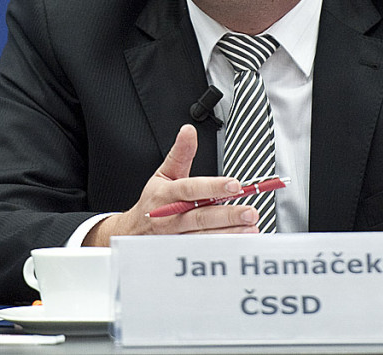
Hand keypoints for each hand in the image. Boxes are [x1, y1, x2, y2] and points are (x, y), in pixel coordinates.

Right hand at [83, 124, 259, 245]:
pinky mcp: (179, 252)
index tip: (234, 185)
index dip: (212, 187)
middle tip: (250, 212)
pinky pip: (202, 251)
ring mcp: (175, 237)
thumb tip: (189, 131)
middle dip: (227, 215)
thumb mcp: (163, 174)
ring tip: (250, 229)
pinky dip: (222, 248)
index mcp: (166, 194)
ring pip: (203, 237)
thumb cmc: (153, 201)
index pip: (190, 189)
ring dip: (229, 234)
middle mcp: (170, 217)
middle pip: (200, 216)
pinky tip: (239, 242)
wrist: (132, 232)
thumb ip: (180, 153)